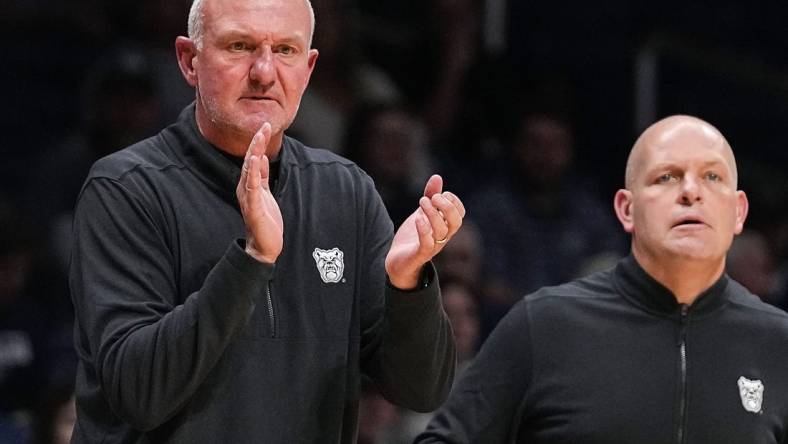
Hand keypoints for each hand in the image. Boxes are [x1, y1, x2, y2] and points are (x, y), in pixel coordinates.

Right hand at [236, 122, 283, 262]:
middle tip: (263, 125)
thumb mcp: (266, 194)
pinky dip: (253, 172)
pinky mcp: (253, 207)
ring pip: (250, 170)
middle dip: (257, 142)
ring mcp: (248, 197)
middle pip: (250, 161)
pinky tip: (254, 159)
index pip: (253, 159)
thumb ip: (261, 176)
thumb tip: (260, 157)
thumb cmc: (266, 221)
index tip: (264, 126)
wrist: (264, 247)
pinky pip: (252, 186)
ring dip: (254, 152)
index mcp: (249, 185)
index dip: (258, 143)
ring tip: (259, 136)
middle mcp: (246, 188)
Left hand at [385, 175, 465, 288]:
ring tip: (421, 202)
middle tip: (432, 197)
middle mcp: (442, 237)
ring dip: (433, 213)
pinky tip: (418, 218)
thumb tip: (437, 177)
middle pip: (456, 222)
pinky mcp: (419, 254)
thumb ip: (430, 196)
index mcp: (445, 227)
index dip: (453, 201)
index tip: (439, 193)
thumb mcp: (422, 213)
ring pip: (442, 231)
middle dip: (447, 207)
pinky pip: (427, 244)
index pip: (460, 213)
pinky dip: (424, 230)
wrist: (397, 262)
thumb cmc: (413, 237)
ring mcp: (432, 246)